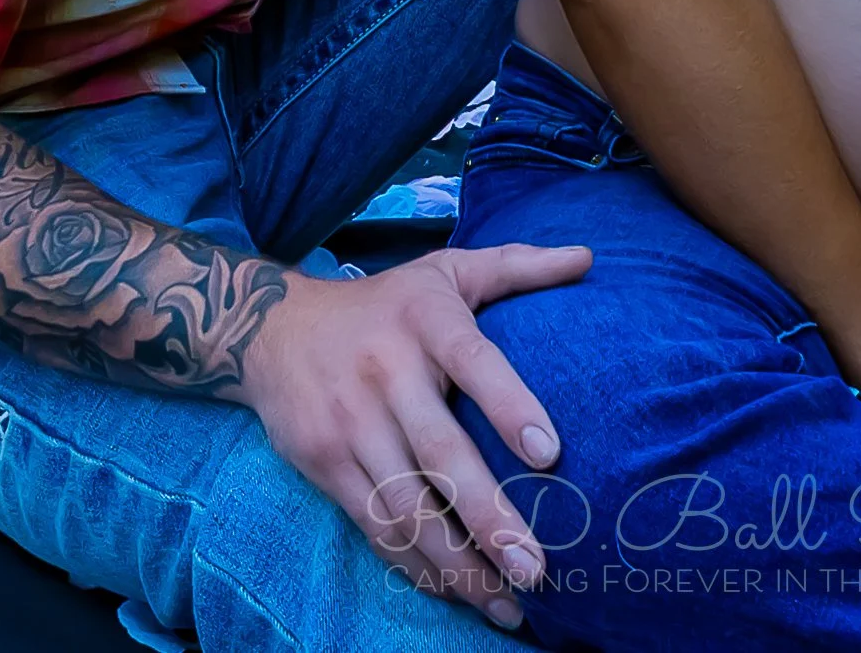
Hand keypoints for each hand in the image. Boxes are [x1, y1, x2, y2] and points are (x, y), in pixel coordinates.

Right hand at [237, 241, 591, 627]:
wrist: (272, 327)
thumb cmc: (386, 302)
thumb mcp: (447, 269)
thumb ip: (517, 265)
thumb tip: (587, 257)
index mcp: (427, 321)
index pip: (474, 362)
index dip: (510, 407)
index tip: (550, 455)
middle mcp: (387, 373)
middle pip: (440, 453)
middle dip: (489, 517)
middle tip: (537, 568)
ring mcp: (351, 422)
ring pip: (406, 505)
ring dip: (456, 563)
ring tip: (506, 602)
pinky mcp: (324, 463)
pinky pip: (373, 524)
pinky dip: (414, 564)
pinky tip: (454, 590)